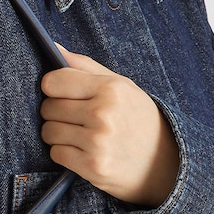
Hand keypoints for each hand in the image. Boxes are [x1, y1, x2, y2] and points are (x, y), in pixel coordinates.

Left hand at [39, 46, 181, 206]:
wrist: (165, 163)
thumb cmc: (138, 118)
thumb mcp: (121, 85)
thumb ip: (84, 66)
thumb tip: (53, 47)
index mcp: (110, 88)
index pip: (53, 81)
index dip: (53, 88)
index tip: (63, 94)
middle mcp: (103, 113)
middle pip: (48, 107)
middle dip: (56, 112)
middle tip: (76, 118)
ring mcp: (98, 142)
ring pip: (48, 131)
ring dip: (58, 134)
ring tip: (79, 135)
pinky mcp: (93, 166)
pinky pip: (56, 153)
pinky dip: (64, 153)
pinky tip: (82, 151)